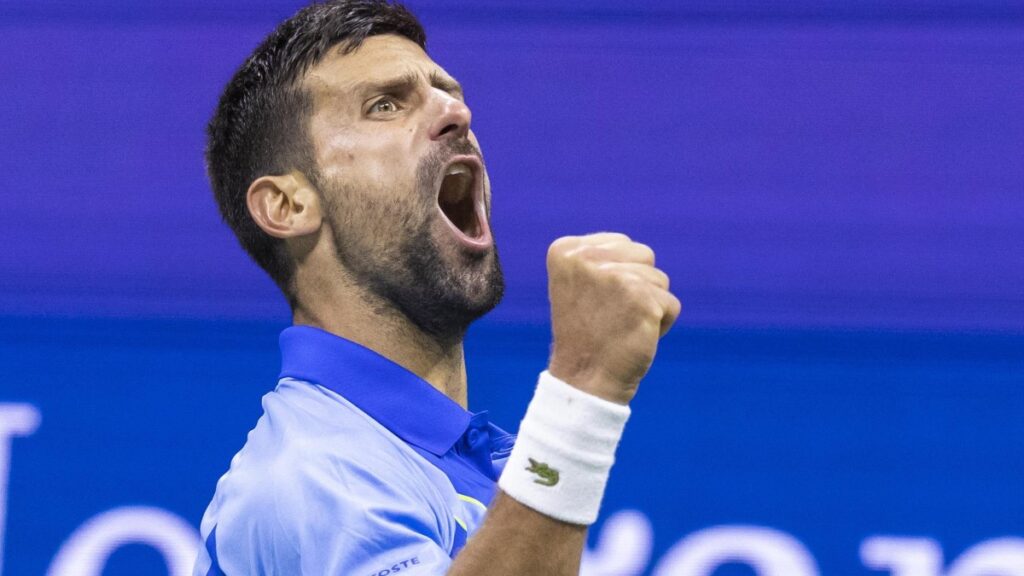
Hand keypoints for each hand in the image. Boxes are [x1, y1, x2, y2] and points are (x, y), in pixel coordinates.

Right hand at [546, 233, 680, 404]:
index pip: (621, 244)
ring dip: (649, 304)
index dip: (617, 275)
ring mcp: (614, 277)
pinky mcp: (641, 298)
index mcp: (565, 250)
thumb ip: (601, 258)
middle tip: (611, 315)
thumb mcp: (580, 284)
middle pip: (643, 255)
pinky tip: (635, 336)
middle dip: (638, 285)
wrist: (583, 379)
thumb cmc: (586, 334)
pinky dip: (661, 324)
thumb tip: (637, 251)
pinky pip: (671, 304)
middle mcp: (586, 258)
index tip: (595, 301)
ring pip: (660, 278)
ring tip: (621, 326)